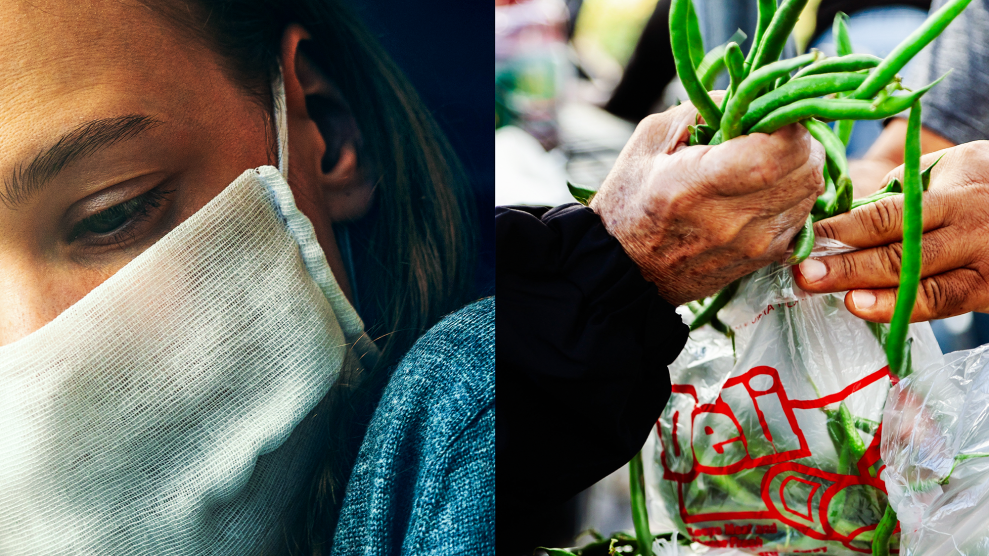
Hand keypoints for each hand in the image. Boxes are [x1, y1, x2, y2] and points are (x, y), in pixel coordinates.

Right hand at [590, 100, 824, 305]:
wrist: (628, 271)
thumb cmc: (630, 201)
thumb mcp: (649, 141)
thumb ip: (702, 110)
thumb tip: (748, 94)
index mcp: (697, 185)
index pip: (779, 150)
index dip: (788, 122)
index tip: (770, 113)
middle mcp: (732, 220)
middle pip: (806, 167)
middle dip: (799, 139)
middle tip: (774, 131)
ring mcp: (755, 244)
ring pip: (813, 190)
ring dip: (799, 166)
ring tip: (768, 159)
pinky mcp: (766, 259)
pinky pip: (804, 214)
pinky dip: (794, 194)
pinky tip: (766, 189)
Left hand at [794, 141, 988, 321]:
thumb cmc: (983, 185)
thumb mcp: (950, 170)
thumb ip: (903, 191)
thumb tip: (849, 216)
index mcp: (952, 191)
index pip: (887, 213)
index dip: (841, 229)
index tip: (805, 238)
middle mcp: (968, 227)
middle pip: (899, 252)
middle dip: (846, 266)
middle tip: (806, 275)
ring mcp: (981, 263)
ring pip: (920, 285)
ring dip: (873, 295)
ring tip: (839, 298)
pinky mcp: (988, 292)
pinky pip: (940, 305)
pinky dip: (901, 310)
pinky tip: (869, 312)